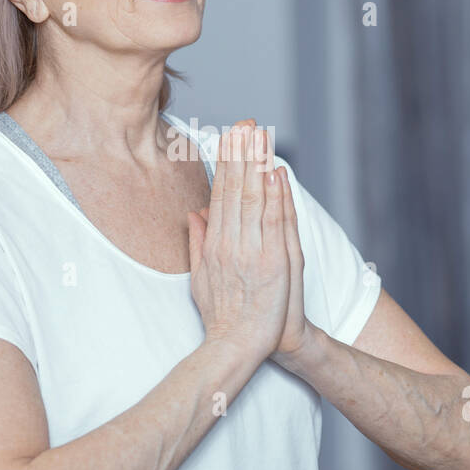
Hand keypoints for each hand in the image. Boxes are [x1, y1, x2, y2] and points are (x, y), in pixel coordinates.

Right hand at [186, 120, 290, 364]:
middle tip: (244, 123)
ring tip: (259, 136)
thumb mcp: (200, 277)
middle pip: (235, 189)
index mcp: (214, 244)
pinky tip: (274, 172)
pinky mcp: (273, 263)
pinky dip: (274, 195)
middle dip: (240, 153)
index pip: (220, 194)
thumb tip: (195, 212)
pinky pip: (273, 221)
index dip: (225, 163)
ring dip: (257, 165)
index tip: (229, 137)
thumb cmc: (222, 315)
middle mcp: (231, 243)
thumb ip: (198, 242)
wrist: (238, 346)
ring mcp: (252, 252)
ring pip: (253, 199)